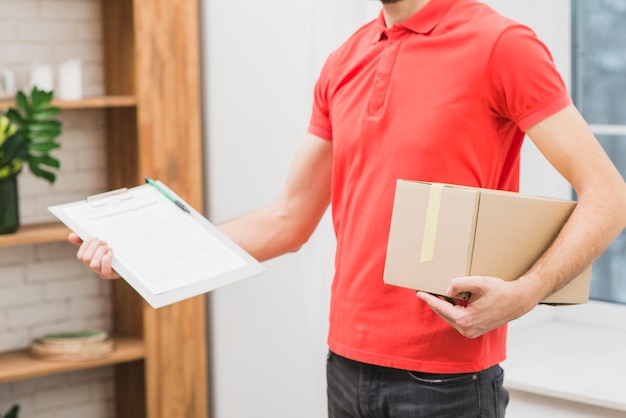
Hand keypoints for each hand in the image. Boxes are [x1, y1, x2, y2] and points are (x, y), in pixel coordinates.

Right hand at [68, 233, 120, 279]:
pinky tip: (112, 253)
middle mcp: (95, 269)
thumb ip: (86, 240)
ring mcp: (103, 273)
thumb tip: (71, 236)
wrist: (131, 261)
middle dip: (94, 246)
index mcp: (90, 261)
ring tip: (109, 248)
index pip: (80, 256)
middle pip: (85, 259)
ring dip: (101, 252)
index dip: (86, 245)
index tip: (95, 238)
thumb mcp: (100, 244)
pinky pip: (105, 270)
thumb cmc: (114, 251)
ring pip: (93, 265)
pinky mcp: (112, 275)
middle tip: (104, 242)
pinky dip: (107, 259)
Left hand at [416, 276, 535, 337]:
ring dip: (443, 307)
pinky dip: (452, 311)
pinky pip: (457, 320)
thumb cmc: (500, 291)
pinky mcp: (474, 331)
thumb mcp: (478, 283)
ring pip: (450, 318)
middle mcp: (467, 329)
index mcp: (466, 320)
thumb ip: (459, 284)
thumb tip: (446, 291)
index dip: (428, 299)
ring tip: (436, 294)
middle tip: (425, 292)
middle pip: (443, 314)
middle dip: (434, 302)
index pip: (440, 308)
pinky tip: (450, 301)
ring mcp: (471, 332)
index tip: (419, 292)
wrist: (517, 301)